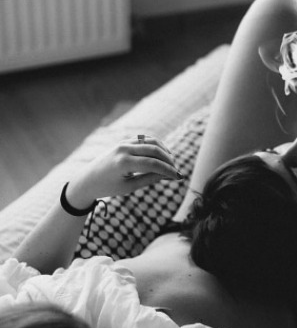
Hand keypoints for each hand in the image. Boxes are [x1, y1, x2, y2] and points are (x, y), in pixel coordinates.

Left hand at [67, 136, 181, 208]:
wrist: (86, 180)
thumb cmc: (107, 187)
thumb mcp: (128, 187)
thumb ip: (149, 179)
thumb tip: (168, 175)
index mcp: (123, 163)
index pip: (153, 164)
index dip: (168, 170)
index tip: (178, 177)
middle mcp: (123, 149)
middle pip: (154, 150)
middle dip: (168, 160)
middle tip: (176, 170)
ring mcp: (123, 143)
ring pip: (151, 142)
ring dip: (164, 150)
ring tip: (171, 162)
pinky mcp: (124, 142)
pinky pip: (144, 140)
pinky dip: (156, 145)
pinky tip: (162, 154)